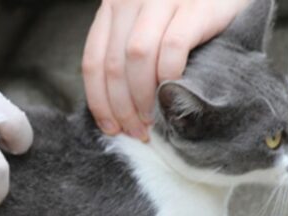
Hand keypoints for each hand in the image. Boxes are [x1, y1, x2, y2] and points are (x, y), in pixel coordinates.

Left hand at [82, 0, 249, 140]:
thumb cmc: (190, 15)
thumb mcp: (147, 27)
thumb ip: (125, 51)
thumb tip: (115, 107)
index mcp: (113, 6)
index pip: (93, 61)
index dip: (99, 101)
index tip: (110, 127)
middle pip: (113, 64)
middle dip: (121, 107)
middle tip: (136, 131)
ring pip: (137, 56)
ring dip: (142, 96)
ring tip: (151, 120)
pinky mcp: (194, 7)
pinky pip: (172, 47)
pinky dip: (168, 75)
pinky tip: (172, 91)